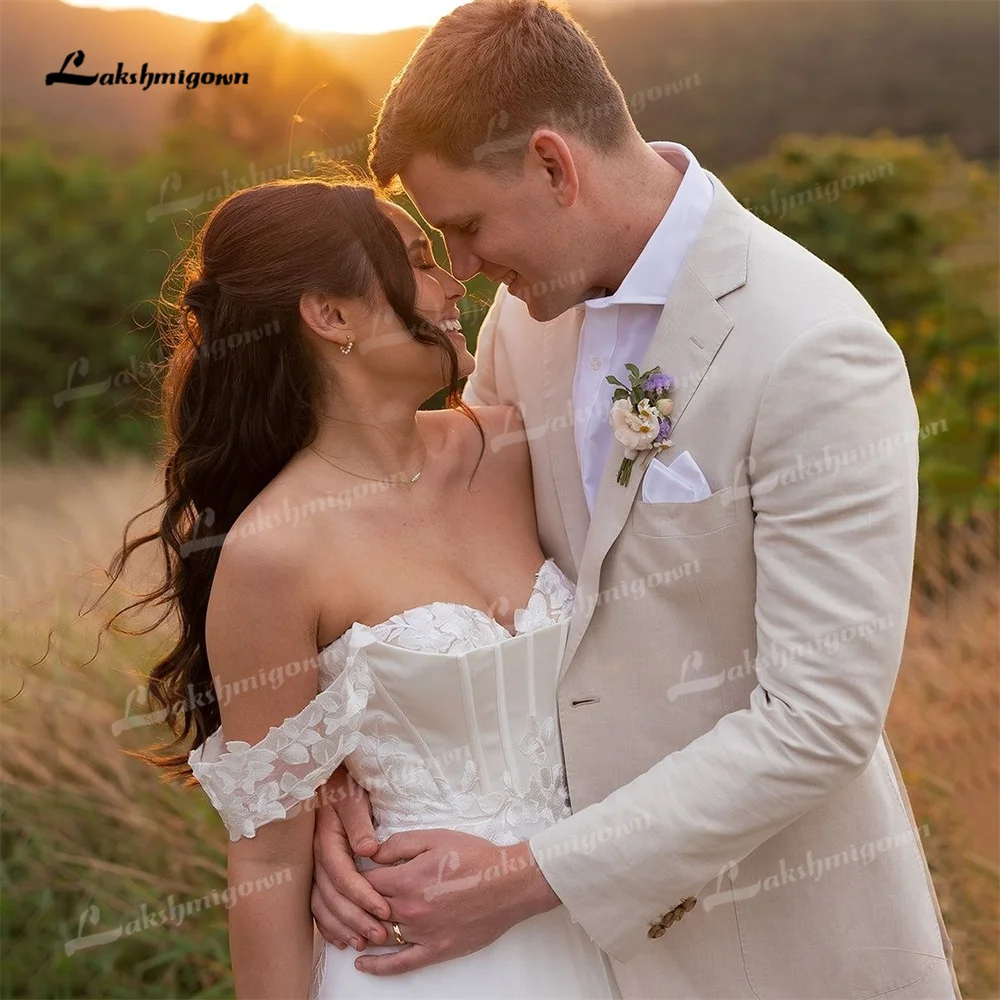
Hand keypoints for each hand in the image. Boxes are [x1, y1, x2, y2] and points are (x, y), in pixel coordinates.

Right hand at [311, 766, 390, 950]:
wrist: (328, 779)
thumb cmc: (345, 786)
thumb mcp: (353, 798)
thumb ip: (359, 823)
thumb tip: (369, 850)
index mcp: (326, 840)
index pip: (343, 876)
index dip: (363, 896)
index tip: (385, 910)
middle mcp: (316, 858)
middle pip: (331, 897)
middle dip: (356, 918)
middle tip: (381, 934)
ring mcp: (313, 868)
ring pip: (321, 906)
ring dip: (342, 927)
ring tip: (363, 943)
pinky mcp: (317, 873)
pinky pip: (317, 905)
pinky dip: (328, 925)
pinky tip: (342, 939)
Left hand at [353, 829, 559, 975]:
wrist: (508, 883)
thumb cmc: (474, 856)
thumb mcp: (435, 838)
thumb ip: (399, 844)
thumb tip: (371, 853)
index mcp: (406, 880)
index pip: (364, 882)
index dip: (351, 876)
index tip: (346, 874)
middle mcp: (409, 909)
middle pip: (366, 911)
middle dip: (351, 905)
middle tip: (342, 900)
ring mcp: (421, 933)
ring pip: (378, 936)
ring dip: (360, 932)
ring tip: (347, 928)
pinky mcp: (435, 951)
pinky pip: (401, 964)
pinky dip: (379, 967)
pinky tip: (362, 964)